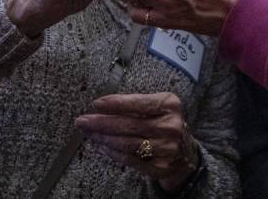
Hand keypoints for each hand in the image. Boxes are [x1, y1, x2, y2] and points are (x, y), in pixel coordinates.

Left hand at [75, 92, 200, 190]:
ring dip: (104, 139)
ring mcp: (167, 148)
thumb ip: (136, 105)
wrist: (185, 153)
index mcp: (170, 105)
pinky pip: (130, 159)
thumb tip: (101, 107)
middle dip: (102, 122)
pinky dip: (113, 153)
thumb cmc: (164, 123)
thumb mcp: (158, 107)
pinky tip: (102, 147)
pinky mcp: (160, 166)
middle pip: (130, 124)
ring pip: (127, 143)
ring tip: (89, 134)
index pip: (139, 102)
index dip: (115, 103)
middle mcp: (171, 125)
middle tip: (82, 121)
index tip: (95, 104)